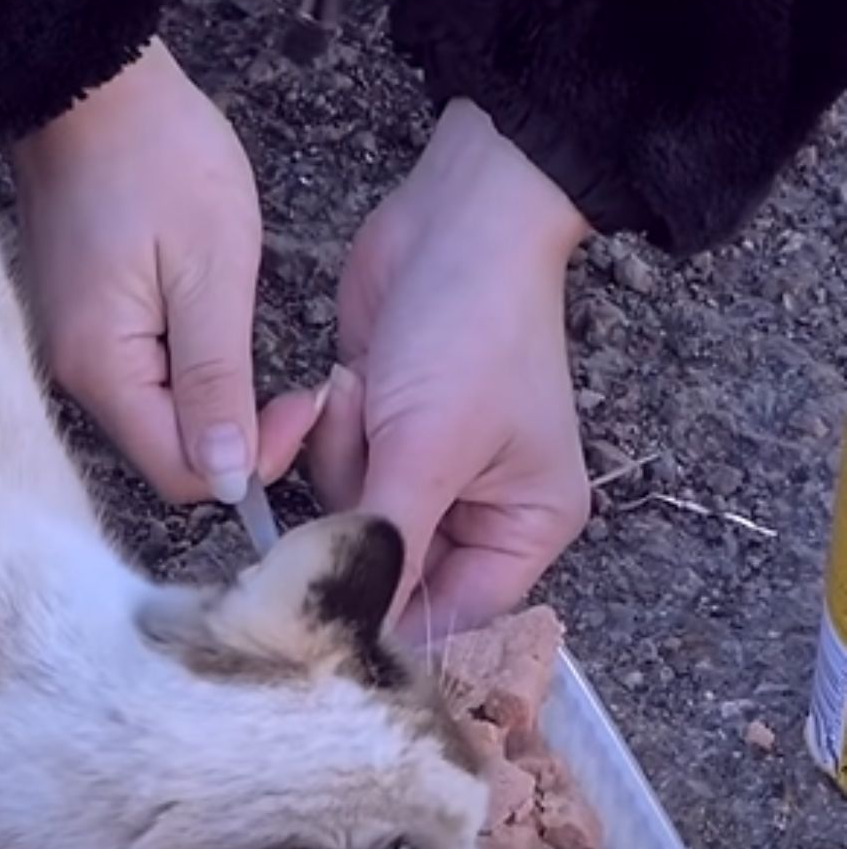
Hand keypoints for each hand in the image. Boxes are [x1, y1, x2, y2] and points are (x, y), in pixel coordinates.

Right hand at [11, 39, 321, 503]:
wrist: (95, 88)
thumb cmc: (156, 156)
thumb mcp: (211, 269)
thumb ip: (218, 382)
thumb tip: (228, 478)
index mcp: (104, 368)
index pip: (183, 475)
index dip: (253, 461)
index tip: (304, 403)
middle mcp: (77, 375)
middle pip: (169, 454)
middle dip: (240, 436)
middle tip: (297, 381)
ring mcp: (77, 351)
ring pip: (160, 420)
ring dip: (218, 403)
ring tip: (256, 342)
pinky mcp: (86, 328)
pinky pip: (145, 381)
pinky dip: (191, 374)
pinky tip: (216, 327)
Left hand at [306, 98, 594, 645]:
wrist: (455, 220)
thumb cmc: (472, 330)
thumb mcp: (429, 449)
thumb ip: (386, 546)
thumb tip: (348, 628)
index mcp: (524, 530)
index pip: (449, 617)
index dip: (387, 619)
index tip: (325, 608)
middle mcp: (476, 512)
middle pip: (388, 568)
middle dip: (361, 507)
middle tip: (370, 448)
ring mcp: (422, 471)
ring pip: (345, 516)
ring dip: (340, 457)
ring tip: (368, 393)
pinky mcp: (376, 434)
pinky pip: (328, 467)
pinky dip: (329, 429)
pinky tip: (352, 380)